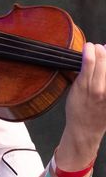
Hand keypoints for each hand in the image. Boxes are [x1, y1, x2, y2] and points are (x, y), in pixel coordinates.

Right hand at [61, 42, 105, 164]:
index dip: (90, 48)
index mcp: (84, 86)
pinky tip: (104, 71)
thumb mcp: (74, 90)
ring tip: (105, 55)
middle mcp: (98, 88)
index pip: (89, 59)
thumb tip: (88, 56)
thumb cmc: (78, 110)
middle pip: (103, 60)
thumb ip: (82, 73)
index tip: (89, 46)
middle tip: (99, 48)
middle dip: (101, 50)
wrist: (85, 130)